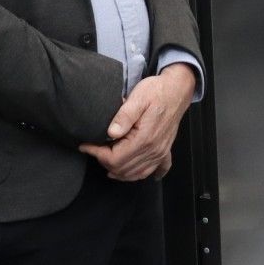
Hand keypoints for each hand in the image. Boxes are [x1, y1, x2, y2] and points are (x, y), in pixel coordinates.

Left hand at [79, 63, 195, 181]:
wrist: (177, 90)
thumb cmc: (157, 91)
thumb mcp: (137, 97)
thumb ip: (123, 116)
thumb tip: (110, 133)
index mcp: (144, 138)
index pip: (115, 158)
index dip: (97, 154)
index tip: (86, 145)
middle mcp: (154, 150)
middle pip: (123, 169)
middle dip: (104, 162)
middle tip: (94, 149)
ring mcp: (160, 152)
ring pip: (136, 174)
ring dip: (118, 171)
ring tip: (105, 161)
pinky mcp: (165, 150)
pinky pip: (154, 170)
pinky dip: (142, 174)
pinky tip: (134, 173)